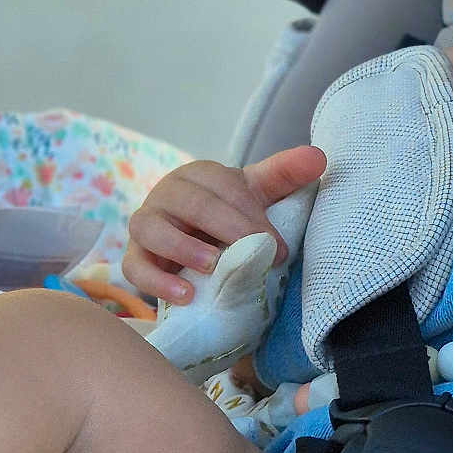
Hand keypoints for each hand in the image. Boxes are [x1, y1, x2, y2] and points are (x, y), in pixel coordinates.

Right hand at [124, 146, 325, 303]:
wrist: (196, 243)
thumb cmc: (228, 214)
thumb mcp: (256, 194)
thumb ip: (284, 175)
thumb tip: (318, 157)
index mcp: (199, 174)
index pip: (222, 186)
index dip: (251, 215)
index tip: (278, 246)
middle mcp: (167, 193)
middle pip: (192, 205)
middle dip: (227, 229)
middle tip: (256, 255)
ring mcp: (145, 224)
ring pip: (152, 229)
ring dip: (183, 248)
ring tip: (213, 266)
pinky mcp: (134, 257)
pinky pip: (135, 267)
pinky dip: (157, 281)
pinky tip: (185, 295)